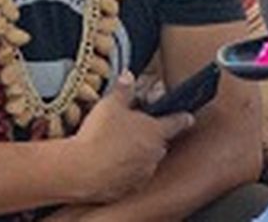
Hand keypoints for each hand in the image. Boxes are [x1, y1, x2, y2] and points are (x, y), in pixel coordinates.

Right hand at [66, 73, 193, 204]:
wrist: (78, 170)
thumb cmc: (98, 134)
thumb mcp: (110, 104)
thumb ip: (123, 89)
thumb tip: (128, 76)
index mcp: (156, 132)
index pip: (177, 122)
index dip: (183, 118)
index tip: (189, 117)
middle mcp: (154, 154)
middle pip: (159, 143)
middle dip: (150, 137)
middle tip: (133, 131)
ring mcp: (142, 174)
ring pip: (145, 162)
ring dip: (137, 156)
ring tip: (116, 150)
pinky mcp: (127, 190)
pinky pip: (130, 179)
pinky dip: (123, 174)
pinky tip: (108, 167)